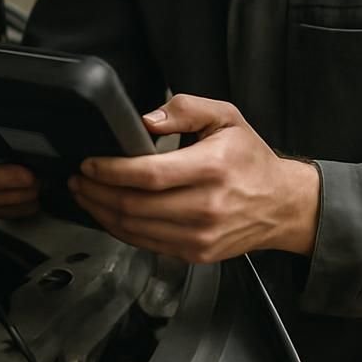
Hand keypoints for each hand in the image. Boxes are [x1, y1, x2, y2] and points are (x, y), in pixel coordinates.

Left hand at [68, 94, 319, 262]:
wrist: (283, 205)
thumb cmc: (251, 159)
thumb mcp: (226, 117)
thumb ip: (185, 108)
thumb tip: (146, 120)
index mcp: (211, 168)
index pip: (149, 175)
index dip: (111, 171)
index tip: (89, 163)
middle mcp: (206, 207)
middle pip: (134, 205)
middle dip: (96, 191)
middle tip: (78, 178)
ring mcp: (200, 236)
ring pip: (135, 229)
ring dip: (101, 212)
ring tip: (85, 194)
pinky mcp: (196, 253)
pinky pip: (146, 243)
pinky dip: (120, 229)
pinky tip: (108, 214)